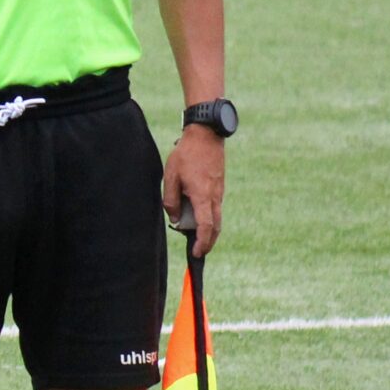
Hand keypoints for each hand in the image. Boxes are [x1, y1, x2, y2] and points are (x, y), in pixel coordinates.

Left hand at [164, 130, 224, 255]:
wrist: (206, 136)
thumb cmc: (186, 155)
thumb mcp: (171, 177)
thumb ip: (171, 200)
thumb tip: (175, 219)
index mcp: (203, 196)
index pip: (205, 226)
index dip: (202, 242)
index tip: (197, 253)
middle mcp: (215, 197)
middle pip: (215, 226)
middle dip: (208, 242)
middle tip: (199, 252)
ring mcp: (219, 192)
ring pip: (217, 218)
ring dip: (209, 231)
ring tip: (196, 238)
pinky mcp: (219, 187)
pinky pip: (215, 208)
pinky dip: (209, 218)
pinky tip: (198, 219)